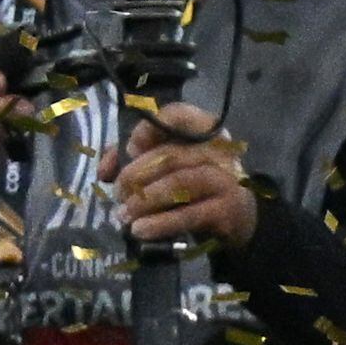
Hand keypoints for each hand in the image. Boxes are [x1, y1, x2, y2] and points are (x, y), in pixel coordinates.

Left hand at [111, 100, 256, 249]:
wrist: (239, 218)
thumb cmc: (195, 184)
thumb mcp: (169, 164)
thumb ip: (135, 157)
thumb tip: (106, 169)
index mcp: (204, 131)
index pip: (178, 115)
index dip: (148, 129)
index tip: (131, 149)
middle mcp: (219, 151)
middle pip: (170, 155)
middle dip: (135, 175)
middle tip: (118, 193)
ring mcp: (226, 180)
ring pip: (178, 183)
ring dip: (144, 200)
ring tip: (124, 215)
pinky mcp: (227, 209)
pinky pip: (188, 214)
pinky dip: (160, 223)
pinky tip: (140, 229)